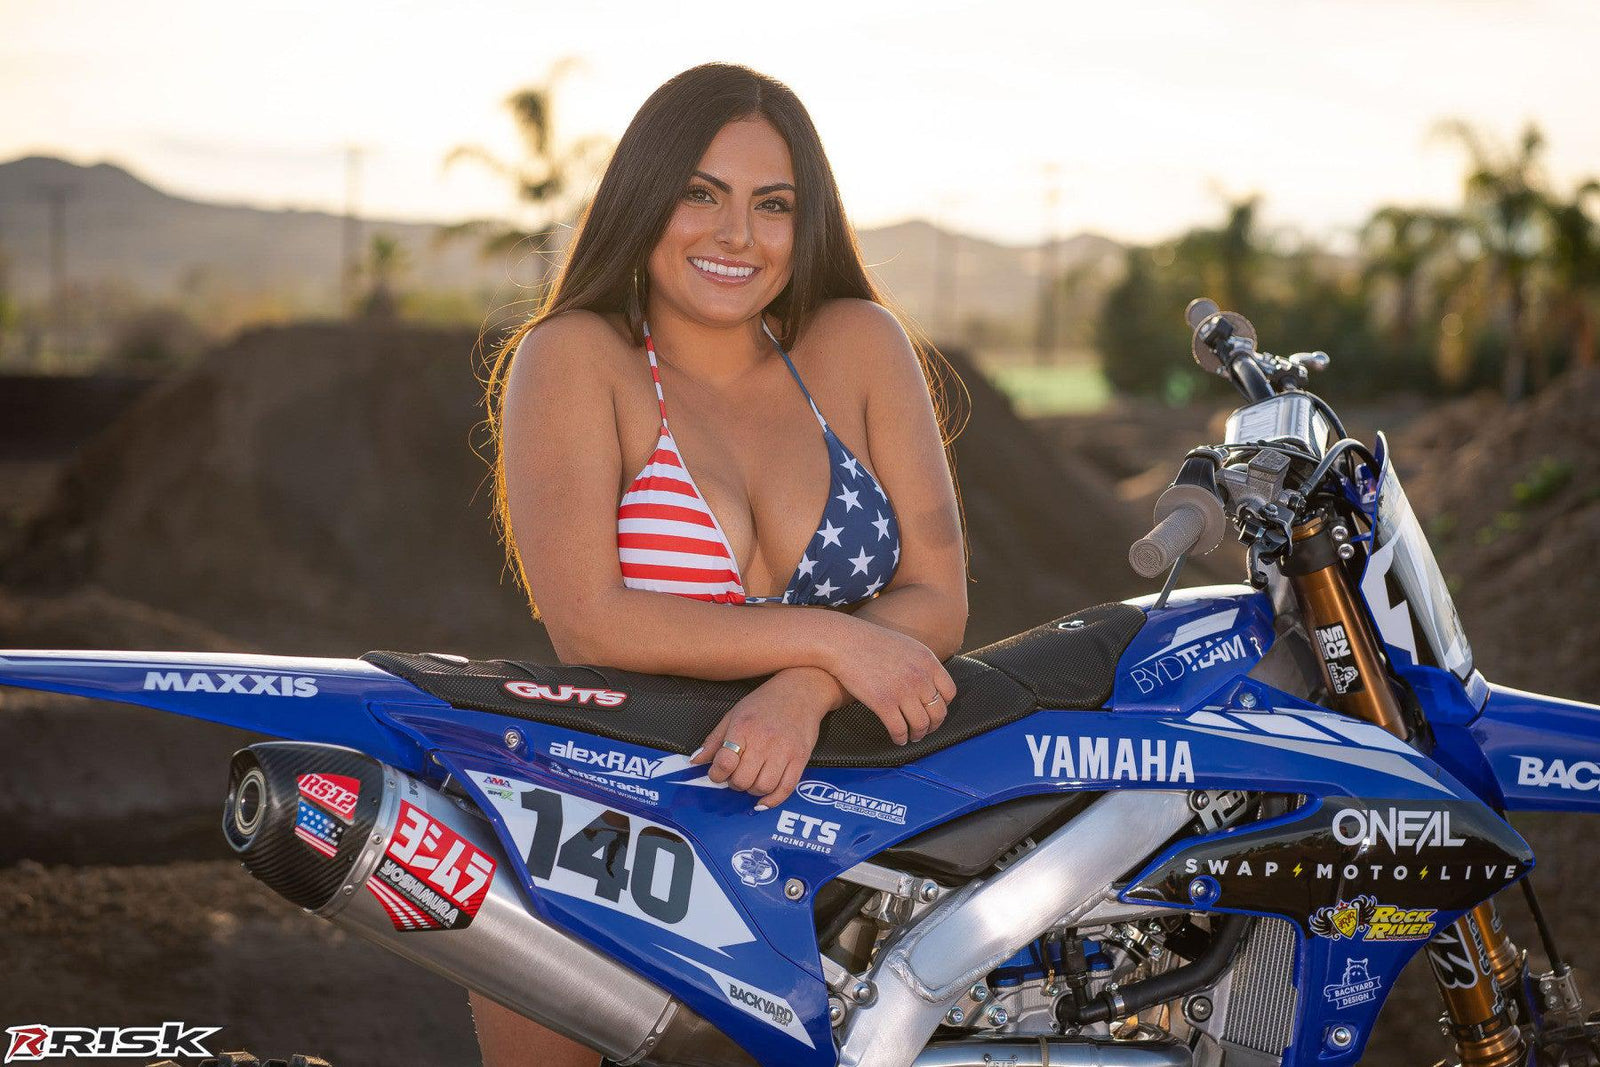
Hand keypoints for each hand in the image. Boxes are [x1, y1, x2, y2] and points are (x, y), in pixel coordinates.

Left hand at [689, 668, 833, 807]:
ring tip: (752, 779)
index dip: (716, 774)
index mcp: (743, 728)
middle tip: (737, 774)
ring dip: (753, 790)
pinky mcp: (801, 759)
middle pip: (742, 780)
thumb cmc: (765, 702)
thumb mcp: (734, 714)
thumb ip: (714, 740)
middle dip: (735, 783)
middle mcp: (764, 741)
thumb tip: (696, 760)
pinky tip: (764, 799)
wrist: (801, 690)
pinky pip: (786, 789)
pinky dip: (772, 800)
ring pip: (763, 787)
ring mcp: (784, 751)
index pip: (724, 763)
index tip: (717, 773)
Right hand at [824, 617, 956, 745]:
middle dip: (933, 725)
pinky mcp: (883, 703)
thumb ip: (921, 663)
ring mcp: (902, 691)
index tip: (934, 711)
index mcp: (928, 661)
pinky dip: (900, 738)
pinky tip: (897, 739)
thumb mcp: (906, 645)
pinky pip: (899, 729)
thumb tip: (928, 682)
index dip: (943, 706)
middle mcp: (920, 677)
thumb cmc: (870, 642)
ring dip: (918, 735)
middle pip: (938, 712)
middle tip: (925, 730)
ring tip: (912, 737)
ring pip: (921, 724)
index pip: (949, 692)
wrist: (843, 642)